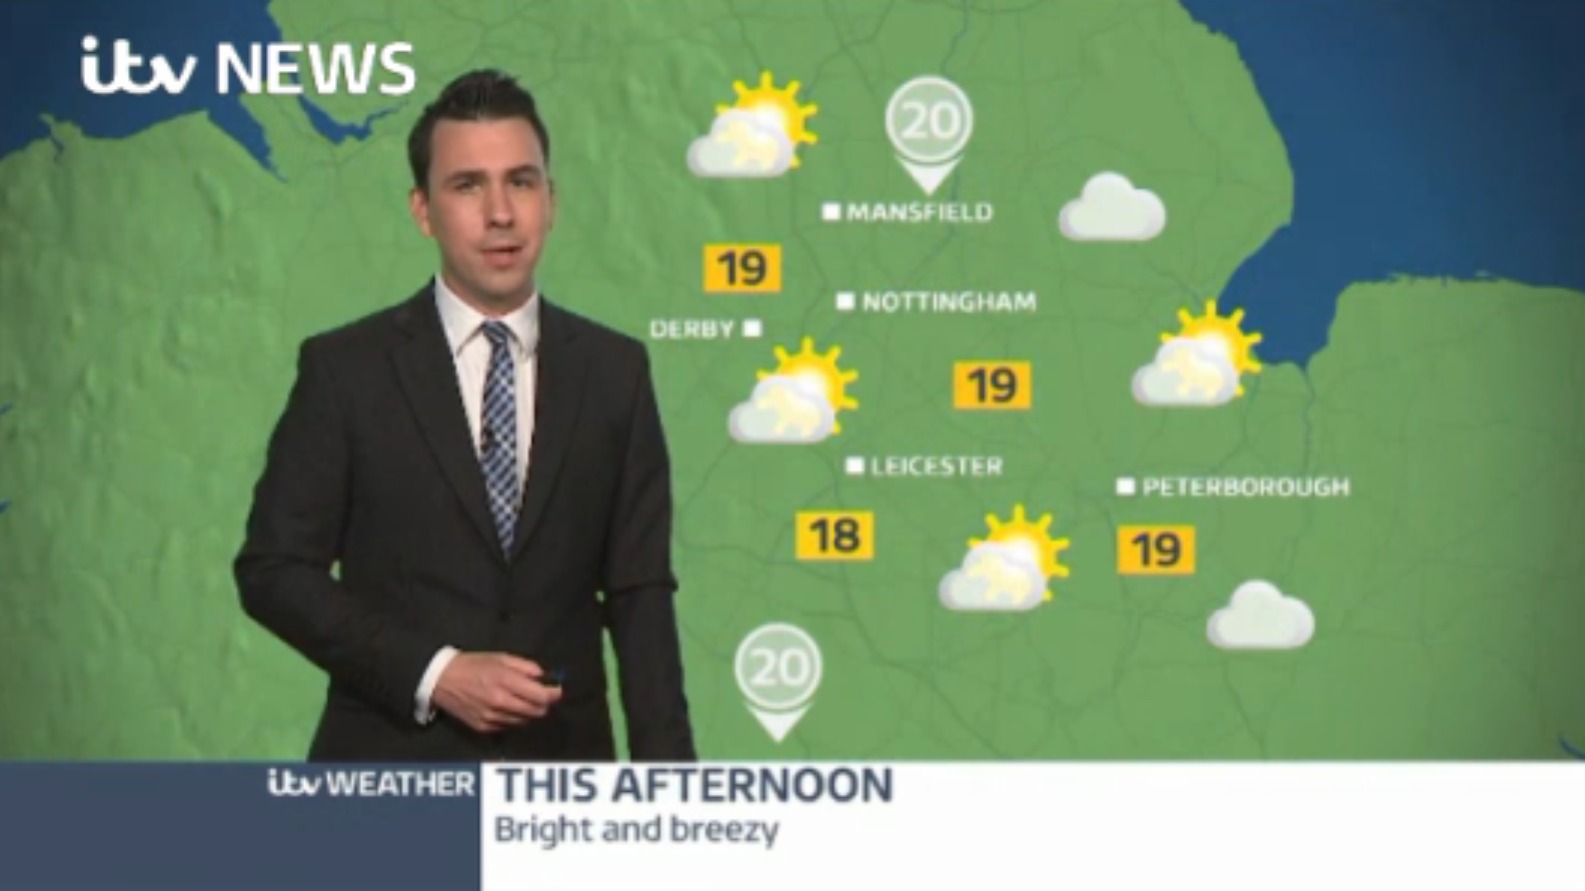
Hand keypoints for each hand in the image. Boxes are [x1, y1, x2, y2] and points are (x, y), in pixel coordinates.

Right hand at [432, 652, 562, 733]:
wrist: (441, 680)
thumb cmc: (473, 665)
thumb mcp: (501, 657)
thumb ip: (526, 667)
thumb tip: (543, 677)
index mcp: (505, 681)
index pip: (541, 696)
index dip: (554, 694)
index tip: (557, 690)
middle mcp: (500, 702)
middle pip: (537, 712)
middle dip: (544, 704)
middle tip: (542, 696)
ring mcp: (491, 718)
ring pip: (525, 721)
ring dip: (530, 712)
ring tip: (523, 700)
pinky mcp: (483, 728)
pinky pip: (509, 726)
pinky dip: (514, 718)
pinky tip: (508, 707)